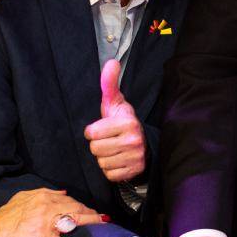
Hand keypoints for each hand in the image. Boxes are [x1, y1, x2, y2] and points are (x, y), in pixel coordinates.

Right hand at [0, 188, 102, 236]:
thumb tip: (63, 192)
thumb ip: (45, 192)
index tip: (90, 210)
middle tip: (102, 219)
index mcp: (44, 196)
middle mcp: (48, 207)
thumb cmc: (7, 215)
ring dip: (93, 225)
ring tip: (105, 228)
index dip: (82, 205)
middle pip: (77, 209)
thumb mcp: (24, 196)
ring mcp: (47, 223)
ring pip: (75, 222)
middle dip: (91, 214)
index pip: (69, 200)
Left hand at [84, 59, 145, 182]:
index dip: (93, 132)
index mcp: (127, 122)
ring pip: (101, 163)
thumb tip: (111, 61)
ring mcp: (135, 157)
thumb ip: (109, 84)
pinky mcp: (134, 171)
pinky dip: (111, 169)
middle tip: (109, 140)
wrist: (144, 144)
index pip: (91, 133)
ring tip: (114, 150)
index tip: (102, 129)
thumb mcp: (116, 102)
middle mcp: (133, 140)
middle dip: (98, 145)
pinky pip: (109, 174)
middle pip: (95, 149)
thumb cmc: (123, 122)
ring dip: (104, 158)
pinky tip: (118, 160)